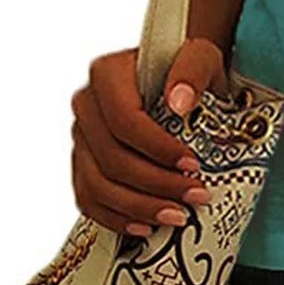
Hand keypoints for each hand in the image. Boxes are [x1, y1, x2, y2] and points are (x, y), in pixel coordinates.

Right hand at [69, 38, 228, 238]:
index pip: (124, 120)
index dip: (158, 148)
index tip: (192, 165)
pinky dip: (116, 218)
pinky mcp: (84, 163)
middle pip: (111, 158)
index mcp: (106, 74)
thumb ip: (192, 70)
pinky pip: (89, 199)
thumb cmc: (190, 68)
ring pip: (97, 185)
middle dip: (156, 184)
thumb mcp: (201, 58)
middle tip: (196, 196)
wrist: (180, 80)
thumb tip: (178, 103)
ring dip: (139, 207)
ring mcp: (82, 137)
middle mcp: (86, 106)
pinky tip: (146, 226)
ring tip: (179, 216)